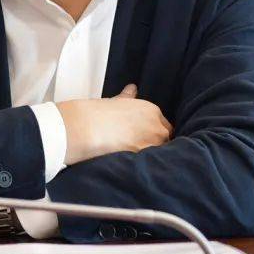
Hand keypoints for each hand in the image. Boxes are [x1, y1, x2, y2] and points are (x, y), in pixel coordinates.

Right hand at [57, 84, 172, 165]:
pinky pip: (150, 163)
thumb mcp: (118, 101)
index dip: (155, 134)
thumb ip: (128, 96)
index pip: (164, 126)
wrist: (88, 127)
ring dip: (150, 155)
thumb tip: (132, 88)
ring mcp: (152, 141)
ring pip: (159, 152)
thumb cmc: (99, 114)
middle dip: (156, 144)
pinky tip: (133, 165)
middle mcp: (156, 126)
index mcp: (152, 111)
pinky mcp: (145, 156)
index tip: (145, 138)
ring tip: (136, 159)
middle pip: (165, 140)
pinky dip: (144, 165)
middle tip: (139, 148)